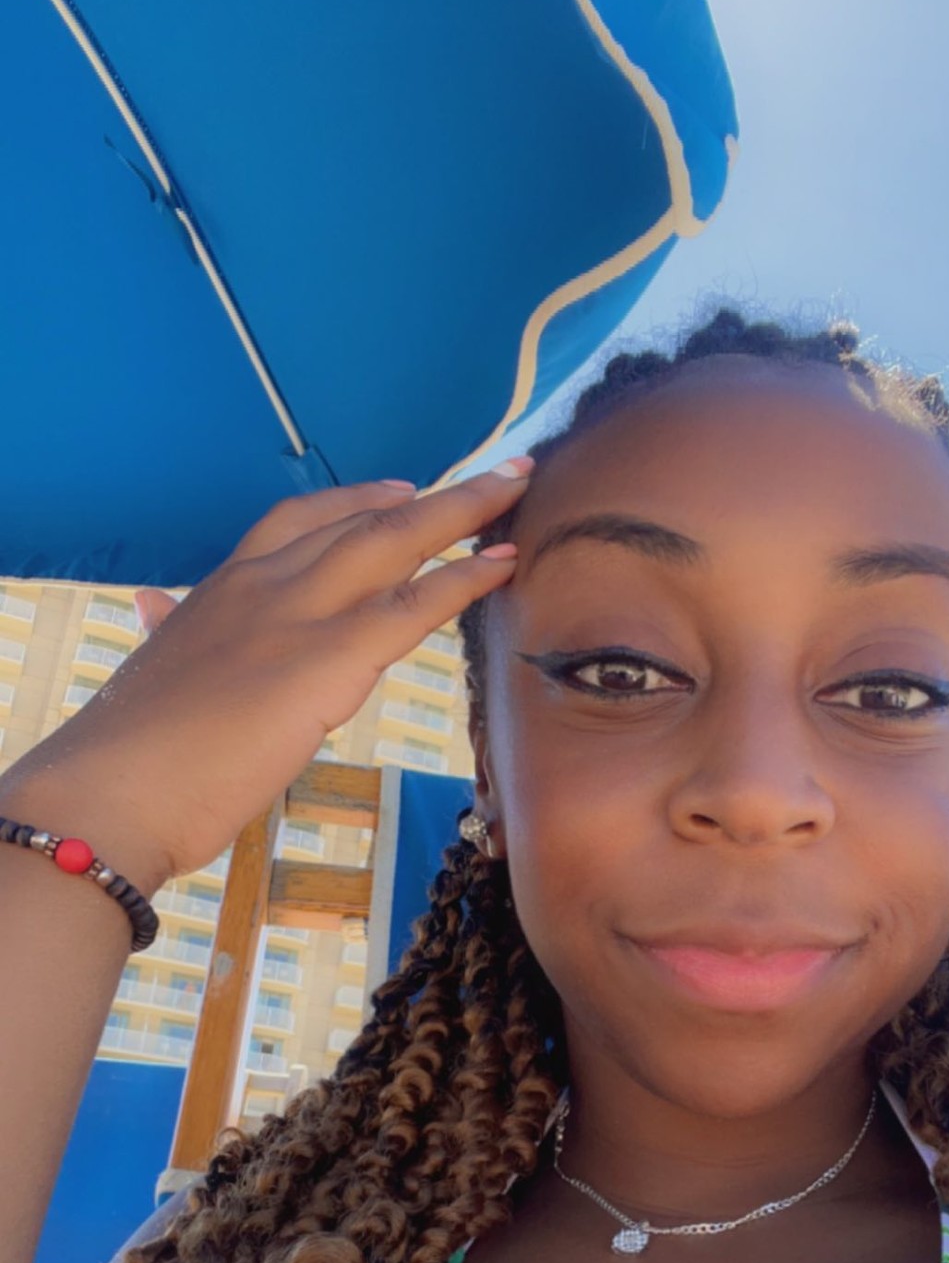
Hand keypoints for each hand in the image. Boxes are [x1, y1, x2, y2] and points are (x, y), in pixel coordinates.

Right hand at [22, 464, 530, 885]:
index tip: (401, 489)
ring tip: (519, 487)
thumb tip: (155, 610)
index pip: (297, 522)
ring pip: (394, 542)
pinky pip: (413, 605)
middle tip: (495, 474)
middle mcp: (263, 585)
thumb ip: (170, 631)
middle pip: (361, 519)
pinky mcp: (327, 659)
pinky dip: (464, 577)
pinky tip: (504, 563)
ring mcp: (297, 615)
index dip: (358, 502)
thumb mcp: (156, 671)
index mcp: (220, 589)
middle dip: (433, 495)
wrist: (114, 788)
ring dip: (463, 511)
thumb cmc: (133, 750)